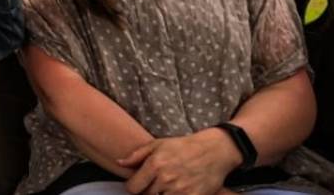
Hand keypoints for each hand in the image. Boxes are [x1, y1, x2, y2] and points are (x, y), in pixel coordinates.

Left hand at [120, 129, 241, 194]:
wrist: (213, 151)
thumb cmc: (183, 146)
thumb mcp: (158, 144)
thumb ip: (136, 155)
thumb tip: (119, 163)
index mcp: (155, 165)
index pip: (132, 188)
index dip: (133, 187)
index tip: (137, 184)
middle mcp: (166, 178)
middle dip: (147, 191)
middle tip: (154, 184)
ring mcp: (181, 190)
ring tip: (166, 186)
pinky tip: (177, 190)